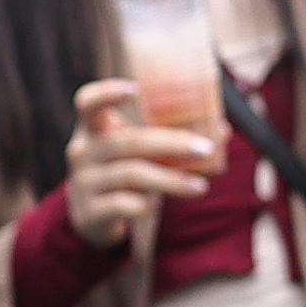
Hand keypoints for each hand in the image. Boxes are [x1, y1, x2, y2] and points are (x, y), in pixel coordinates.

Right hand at [63, 79, 218, 252]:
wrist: (92, 217)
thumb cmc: (122, 170)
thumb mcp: (137, 152)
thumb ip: (171, 138)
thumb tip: (222, 131)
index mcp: (94, 127)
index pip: (88, 102)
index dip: (108, 92)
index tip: (135, 89)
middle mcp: (83, 151)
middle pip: (129, 141)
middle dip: (172, 144)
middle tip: (206, 149)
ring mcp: (84, 182)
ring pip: (133, 174)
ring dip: (172, 180)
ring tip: (201, 187)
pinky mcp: (90, 212)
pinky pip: (125, 205)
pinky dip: (147, 204)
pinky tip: (159, 205)